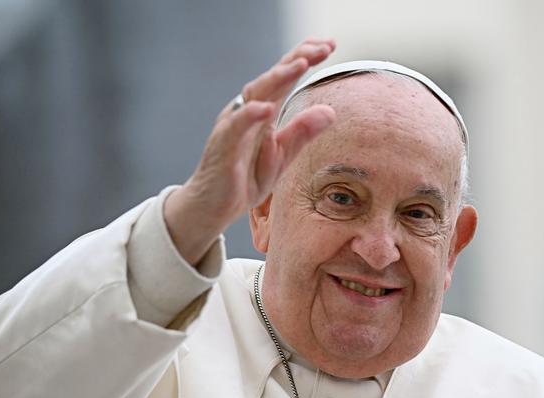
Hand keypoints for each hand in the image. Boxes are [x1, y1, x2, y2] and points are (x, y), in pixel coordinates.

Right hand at [165, 38, 336, 265]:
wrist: (213, 206)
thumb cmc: (243, 179)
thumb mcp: (281, 156)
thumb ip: (302, 133)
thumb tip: (331, 111)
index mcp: (262, 112)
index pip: (284, 78)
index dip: (304, 57)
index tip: (330, 44)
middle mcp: (247, 112)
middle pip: (272, 78)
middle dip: (297, 58)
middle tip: (323, 46)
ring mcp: (233, 127)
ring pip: (254, 95)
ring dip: (278, 78)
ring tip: (300, 64)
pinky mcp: (222, 147)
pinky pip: (235, 127)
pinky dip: (249, 115)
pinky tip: (266, 107)